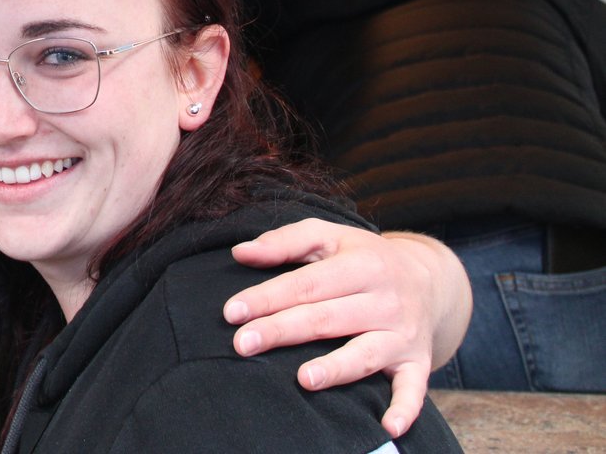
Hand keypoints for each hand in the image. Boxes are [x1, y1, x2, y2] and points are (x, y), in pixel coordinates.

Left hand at [225, 220, 471, 437]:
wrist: (430, 280)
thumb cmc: (364, 258)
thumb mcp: (330, 237)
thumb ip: (285, 241)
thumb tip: (240, 252)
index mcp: (361, 265)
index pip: (307, 284)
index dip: (268, 298)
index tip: (232, 312)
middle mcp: (384, 300)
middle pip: (327, 318)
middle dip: (282, 331)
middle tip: (242, 344)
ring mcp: (402, 334)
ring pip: (364, 353)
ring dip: (336, 368)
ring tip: (304, 379)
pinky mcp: (417, 362)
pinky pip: (414, 388)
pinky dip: (404, 408)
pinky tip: (387, 426)